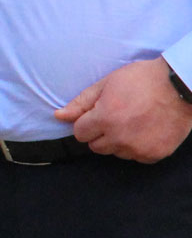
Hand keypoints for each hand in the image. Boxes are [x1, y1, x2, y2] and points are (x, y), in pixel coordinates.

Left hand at [55, 57, 191, 161]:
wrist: (179, 86)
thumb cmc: (141, 80)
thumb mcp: (106, 84)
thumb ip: (81, 103)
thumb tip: (58, 116)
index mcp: (105, 119)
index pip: (79, 133)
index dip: (86, 122)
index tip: (97, 113)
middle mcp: (121, 138)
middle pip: (95, 146)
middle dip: (100, 133)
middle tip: (115, 116)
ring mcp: (139, 148)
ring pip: (116, 152)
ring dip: (118, 141)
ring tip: (132, 121)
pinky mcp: (155, 155)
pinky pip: (136, 157)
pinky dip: (137, 147)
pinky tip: (145, 130)